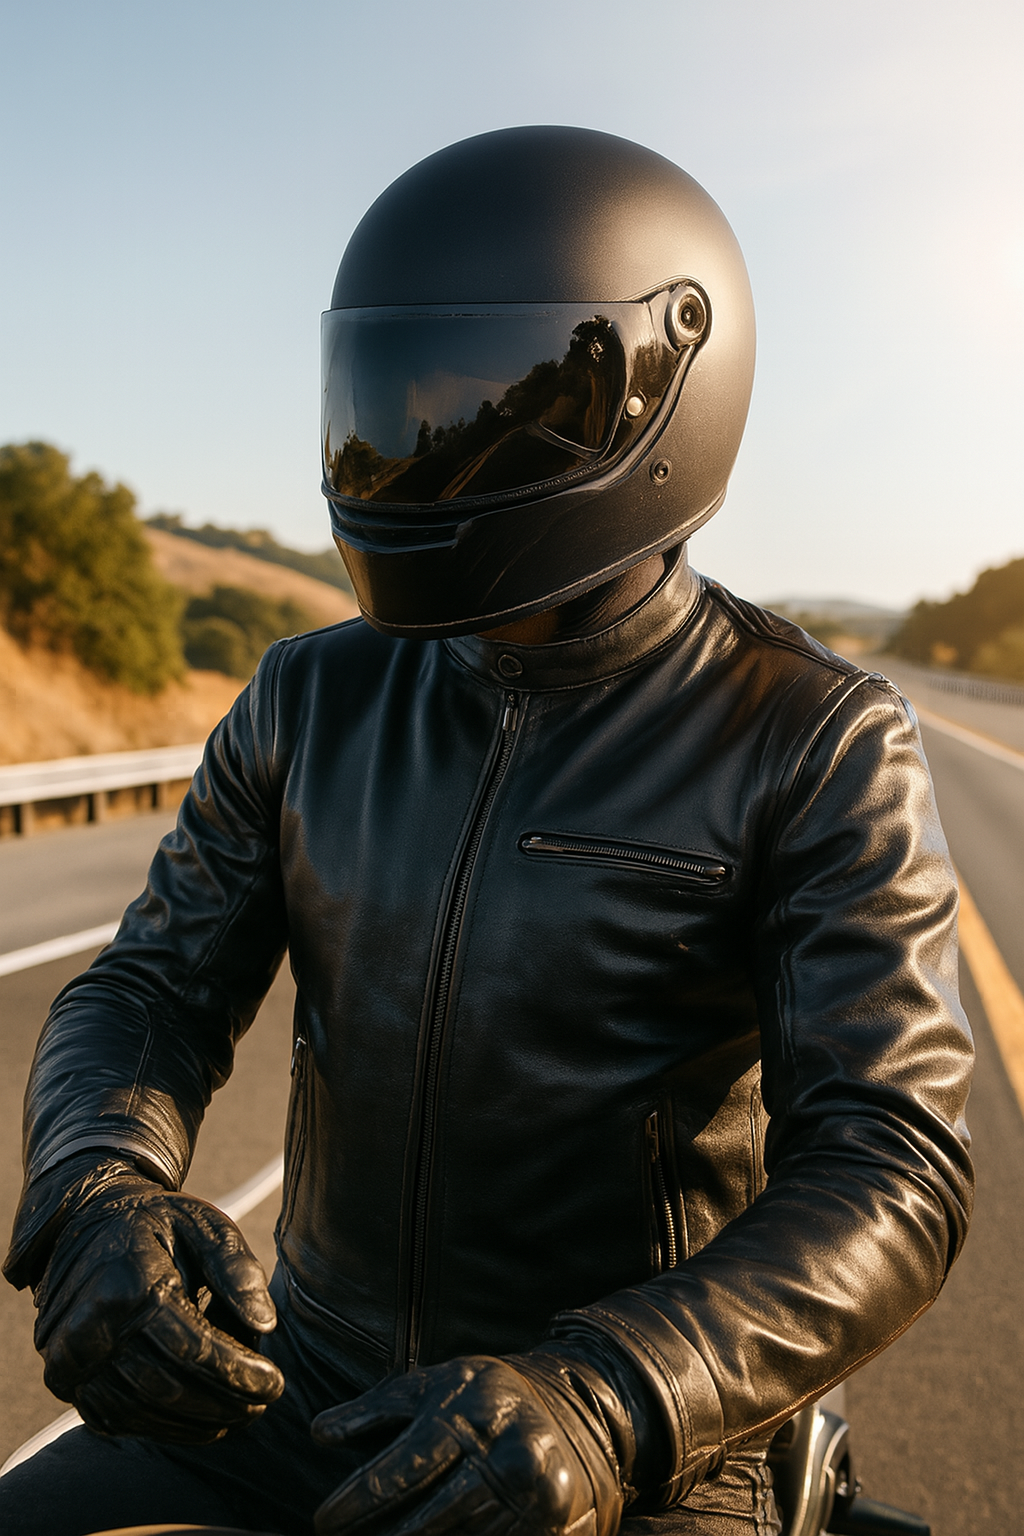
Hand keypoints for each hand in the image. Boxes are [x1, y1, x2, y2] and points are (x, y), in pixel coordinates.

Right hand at [25, 1158, 284, 1441]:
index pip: (192, 1349)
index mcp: (127, 1284)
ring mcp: (69, 1358)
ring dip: (197, 1423)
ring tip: (238, 1415)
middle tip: (262, 1405)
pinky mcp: (64, 1378)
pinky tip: (199, 1420)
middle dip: (224, 1404)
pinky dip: (162, 1425)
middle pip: (168, 1388)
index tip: (276, 1382)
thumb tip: (266, 1325)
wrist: (86, 1225)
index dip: (238, 1373)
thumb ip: (237, 1269)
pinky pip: (116, 1417)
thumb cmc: (156, 1224)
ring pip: (142, 1412)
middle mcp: (89, 1327)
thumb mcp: (203, 1225)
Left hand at [311, 1352, 630, 1535]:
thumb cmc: (486, 1400)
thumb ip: (376, 1410)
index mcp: (472, 1416)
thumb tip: (318, 1433)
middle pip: (426, 1518)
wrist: (575, 1414)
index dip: (358, 1500)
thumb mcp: (434, 1386)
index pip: (404, 1467)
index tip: (323, 1520)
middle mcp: (504, 1456)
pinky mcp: (549, 1532)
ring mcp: (532, 1500)